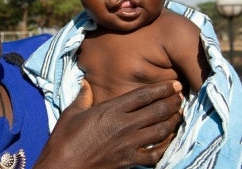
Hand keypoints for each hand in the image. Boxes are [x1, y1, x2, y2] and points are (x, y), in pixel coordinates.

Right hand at [33, 81, 182, 168]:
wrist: (64, 166)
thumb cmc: (64, 138)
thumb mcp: (71, 113)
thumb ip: (83, 97)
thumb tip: (86, 83)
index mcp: (110, 110)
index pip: (143, 96)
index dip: (161, 89)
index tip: (174, 84)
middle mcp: (124, 125)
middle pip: (157, 111)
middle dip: (172, 102)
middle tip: (180, 97)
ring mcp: (129, 144)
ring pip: (160, 130)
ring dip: (173, 121)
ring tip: (179, 114)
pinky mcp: (129, 161)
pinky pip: (155, 154)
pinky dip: (166, 146)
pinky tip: (169, 140)